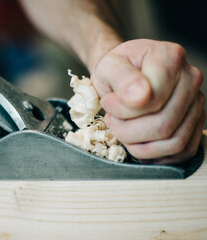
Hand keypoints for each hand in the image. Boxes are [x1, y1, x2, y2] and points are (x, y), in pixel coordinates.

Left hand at [91, 39, 204, 163]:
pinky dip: (154, 155)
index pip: (152, 100)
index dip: (122, 110)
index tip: (107, 102)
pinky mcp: (195, 123)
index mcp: (170, 58)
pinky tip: (136, 142)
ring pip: (174, 143)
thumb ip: (121, 77)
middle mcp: (191, 79)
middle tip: (111, 120)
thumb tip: (140, 97)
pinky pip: (181, 152)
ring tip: (121, 130)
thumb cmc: (116, 69)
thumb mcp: (108, 66)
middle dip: (127, 131)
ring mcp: (196, 103)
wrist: (124, 73)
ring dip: (139, 146)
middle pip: (164, 125)